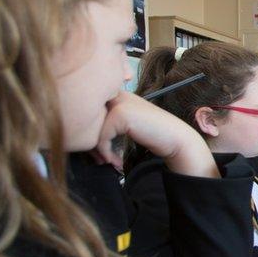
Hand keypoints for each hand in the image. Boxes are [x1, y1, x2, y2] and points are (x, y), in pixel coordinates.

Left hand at [94, 91, 217, 177]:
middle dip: (91, 144)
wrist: (175, 138)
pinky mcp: (120, 114)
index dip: (92, 134)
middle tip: (100, 161)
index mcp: (118, 94)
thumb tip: (82, 133)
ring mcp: (118, 102)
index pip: (92, 113)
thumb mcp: (128, 122)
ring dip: (98, 151)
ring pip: (92, 129)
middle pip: (89, 120)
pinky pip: (101, 137)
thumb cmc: (153, 133)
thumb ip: (108, 121)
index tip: (101, 154)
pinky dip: (106, 152)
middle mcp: (116, 94)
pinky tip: (116, 161)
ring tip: (109, 162)